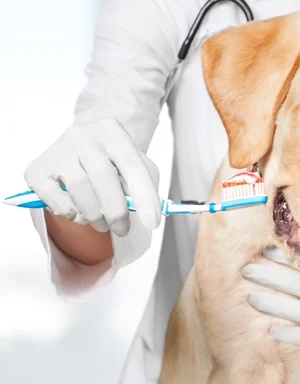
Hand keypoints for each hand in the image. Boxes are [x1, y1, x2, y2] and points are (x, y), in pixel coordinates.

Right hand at [24, 119, 160, 235]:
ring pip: (79, 188)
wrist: (79, 147)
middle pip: (103, 176)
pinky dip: (69, 212)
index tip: (152, 222)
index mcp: (112, 132)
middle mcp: (83, 136)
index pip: (133, 165)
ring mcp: (57, 150)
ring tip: (102, 224)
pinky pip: (54, 198)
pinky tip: (78, 212)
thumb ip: (144, 185)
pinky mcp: (36, 169)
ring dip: (94, 215)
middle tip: (122, 229)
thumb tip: (148, 213)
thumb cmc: (112, 161)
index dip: (145, 196)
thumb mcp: (135, 165)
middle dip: (117, 210)